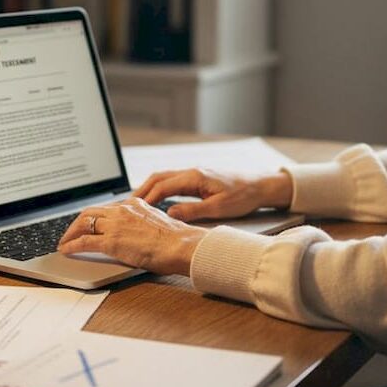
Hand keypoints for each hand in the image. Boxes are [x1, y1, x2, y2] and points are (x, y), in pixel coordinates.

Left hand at [56, 198, 207, 275]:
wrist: (181, 245)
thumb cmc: (176, 240)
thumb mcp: (156, 223)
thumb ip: (143, 223)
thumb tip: (138, 234)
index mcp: (134, 204)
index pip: (107, 208)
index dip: (94, 217)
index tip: (89, 224)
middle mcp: (122, 210)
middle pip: (90, 212)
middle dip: (77, 223)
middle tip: (70, 233)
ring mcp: (116, 224)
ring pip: (83, 224)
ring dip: (70, 234)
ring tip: (65, 242)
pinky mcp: (111, 241)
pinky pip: (84, 242)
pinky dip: (71, 245)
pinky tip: (66, 251)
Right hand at [133, 169, 293, 221]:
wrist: (260, 186)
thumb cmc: (243, 196)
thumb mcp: (218, 208)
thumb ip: (193, 211)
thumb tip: (170, 214)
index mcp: (195, 177)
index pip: (162, 186)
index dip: (146, 199)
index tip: (133, 210)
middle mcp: (191, 172)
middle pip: (158, 178)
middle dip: (140, 191)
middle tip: (126, 206)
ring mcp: (194, 174)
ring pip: (164, 178)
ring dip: (149, 189)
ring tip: (136, 203)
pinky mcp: (198, 179)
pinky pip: (172, 181)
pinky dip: (159, 189)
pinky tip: (156, 200)